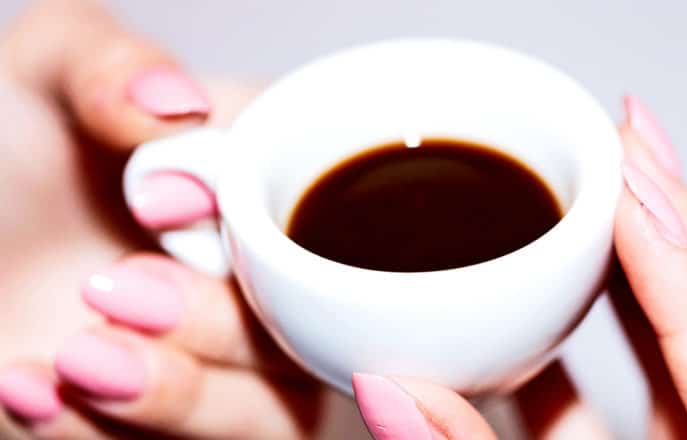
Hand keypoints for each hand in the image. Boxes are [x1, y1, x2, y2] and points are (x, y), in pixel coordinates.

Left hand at [0, 1, 321, 437]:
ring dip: (185, 397)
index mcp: (249, 183)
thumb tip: (179, 110)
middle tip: (114, 289)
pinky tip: (36, 390)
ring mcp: (227, 356)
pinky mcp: (185, 424)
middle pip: (315, 321)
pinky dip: (116, 436)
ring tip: (77, 359)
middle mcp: (255, 271)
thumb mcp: (35, 77)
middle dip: (220, 323)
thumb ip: (108, 62)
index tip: (159, 204)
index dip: (269, 218)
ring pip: (280, 411)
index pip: (325, 201)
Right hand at [346, 97, 686, 438]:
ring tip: (597, 185)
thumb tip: (387, 389)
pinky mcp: (667, 438)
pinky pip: (649, 360)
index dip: (666, 252)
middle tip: (620, 141)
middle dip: (664, 216)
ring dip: (639, 250)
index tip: (620, 178)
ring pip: (683, 321)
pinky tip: (559, 276)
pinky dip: (606, 311)